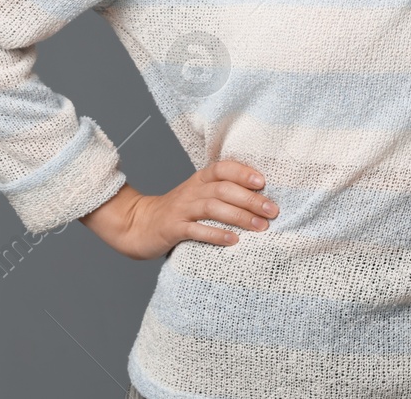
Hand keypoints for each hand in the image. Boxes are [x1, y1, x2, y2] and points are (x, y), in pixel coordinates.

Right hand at [78, 159, 276, 259]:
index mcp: (199, 179)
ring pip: (213, 207)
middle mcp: (191, 191)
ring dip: (239, 216)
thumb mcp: (198, 195)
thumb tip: (260, 197)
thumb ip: (222, 192)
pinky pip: (196, 230)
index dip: (243, 172)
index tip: (263, 182)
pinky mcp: (172, 229)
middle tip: (272, 210)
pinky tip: (233, 240)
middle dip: (250, 199)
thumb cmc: (178, 211)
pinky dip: (216, 234)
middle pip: (223, 189)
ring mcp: (181, 209)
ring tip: (260, 226)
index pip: (222, 168)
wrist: (138, 224)